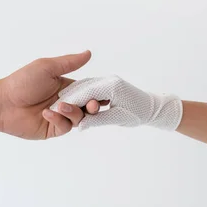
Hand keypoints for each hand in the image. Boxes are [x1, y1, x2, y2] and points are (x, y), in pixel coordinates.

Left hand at [0, 51, 91, 139]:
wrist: (2, 103)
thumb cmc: (22, 82)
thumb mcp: (47, 67)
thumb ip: (69, 62)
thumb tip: (88, 53)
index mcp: (67, 86)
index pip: (89, 89)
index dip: (99, 91)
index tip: (107, 92)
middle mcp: (66, 101)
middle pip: (89, 106)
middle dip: (94, 105)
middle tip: (92, 104)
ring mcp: (60, 116)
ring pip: (80, 118)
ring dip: (73, 111)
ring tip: (60, 105)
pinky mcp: (53, 128)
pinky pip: (65, 126)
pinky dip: (59, 119)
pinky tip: (46, 113)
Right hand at [51, 76, 182, 130]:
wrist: (154, 108)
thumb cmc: (139, 114)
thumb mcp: (118, 119)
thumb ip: (97, 120)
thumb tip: (80, 126)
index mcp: (112, 87)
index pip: (85, 91)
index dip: (70, 100)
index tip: (57, 107)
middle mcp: (109, 80)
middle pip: (82, 87)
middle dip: (68, 97)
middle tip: (52, 106)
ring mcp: (109, 81)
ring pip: (85, 86)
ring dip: (72, 95)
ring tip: (58, 104)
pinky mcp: (109, 84)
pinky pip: (91, 87)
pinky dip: (80, 94)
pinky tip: (71, 102)